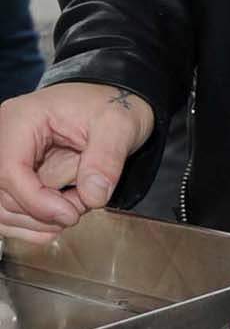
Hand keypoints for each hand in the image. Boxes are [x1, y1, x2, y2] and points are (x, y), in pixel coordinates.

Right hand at [0, 84, 155, 243]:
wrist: (107, 103)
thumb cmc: (108, 106)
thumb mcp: (118, 125)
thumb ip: (107, 160)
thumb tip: (93, 196)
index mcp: (21, 119)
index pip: (9, 170)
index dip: (36, 201)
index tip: (71, 214)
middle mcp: (3, 138)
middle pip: (3, 194)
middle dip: (44, 211)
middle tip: (82, 204)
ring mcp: (4, 158)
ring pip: (2, 208)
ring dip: (39, 221)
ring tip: (74, 205)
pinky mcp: (12, 175)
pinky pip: (6, 211)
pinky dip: (30, 224)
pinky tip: (55, 223)